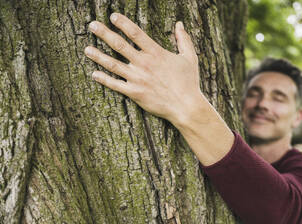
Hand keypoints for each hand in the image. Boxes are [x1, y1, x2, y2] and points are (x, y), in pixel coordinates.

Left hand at [84, 13, 201, 125]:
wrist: (185, 106)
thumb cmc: (189, 82)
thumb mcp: (190, 58)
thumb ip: (184, 40)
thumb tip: (180, 24)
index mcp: (156, 53)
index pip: (135, 33)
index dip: (123, 23)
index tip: (113, 16)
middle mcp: (144, 63)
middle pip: (119, 45)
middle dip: (104, 33)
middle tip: (92, 25)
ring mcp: (137, 78)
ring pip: (113, 64)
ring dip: (98, 56)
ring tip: (86, 49)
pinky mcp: (134, 93)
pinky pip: (115, 85)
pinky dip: (103, 79)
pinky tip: (94, 74)